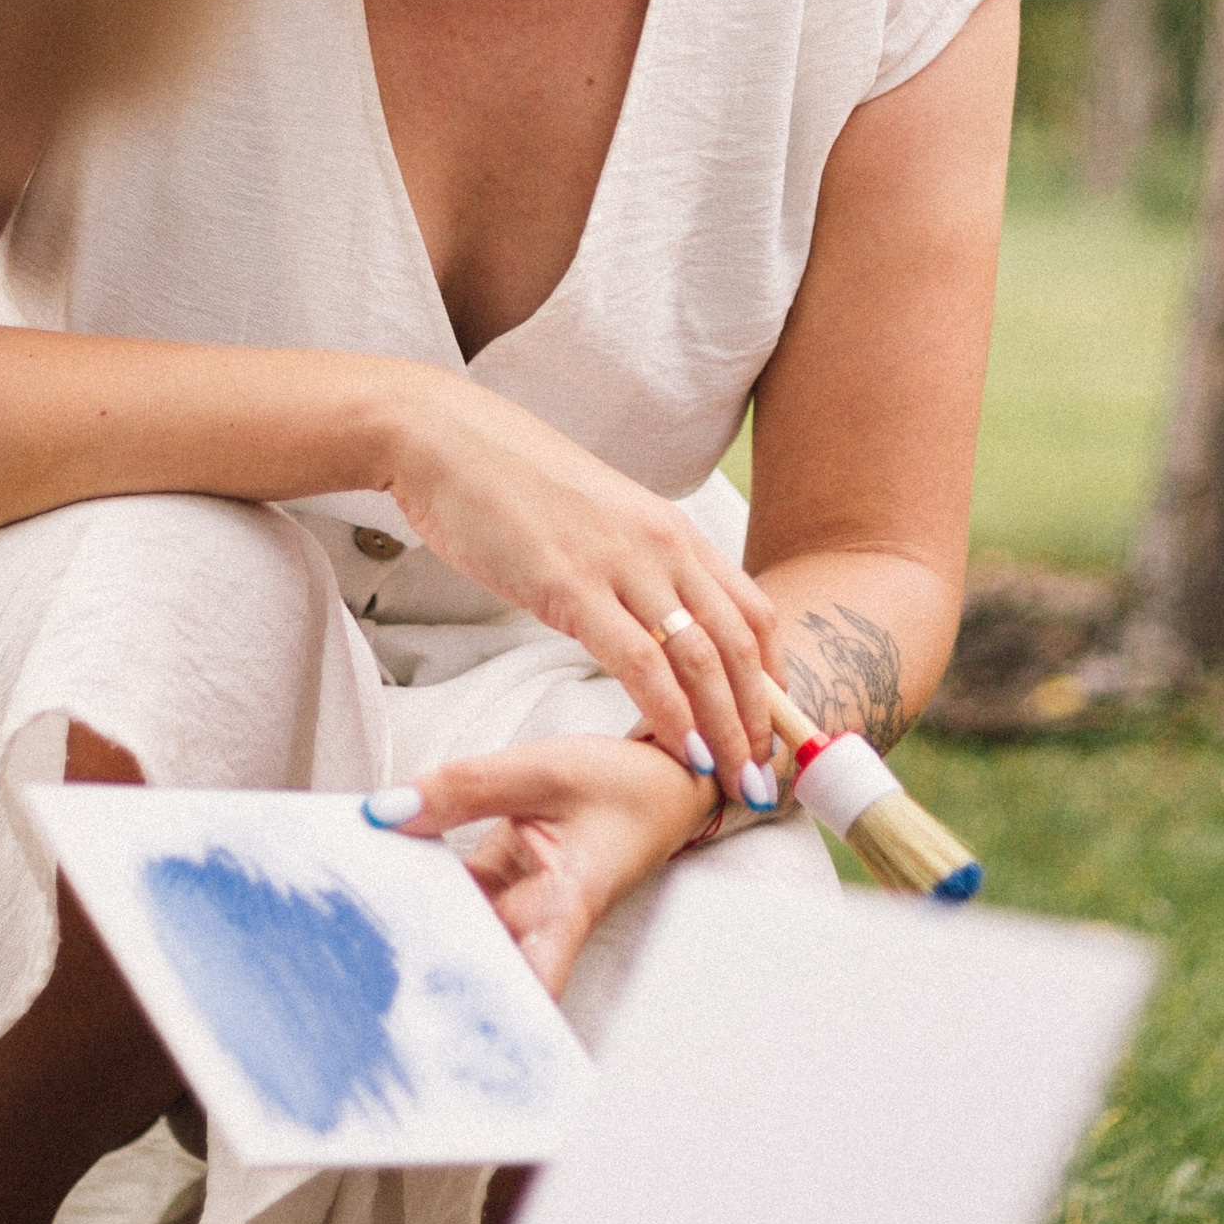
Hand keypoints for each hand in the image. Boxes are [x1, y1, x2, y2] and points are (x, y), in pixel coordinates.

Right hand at [374, 368, 782, 791]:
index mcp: (673, 532)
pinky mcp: (570, 585)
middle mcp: (662, 545)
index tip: (773, 733)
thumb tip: (651, 625)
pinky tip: (682, 748)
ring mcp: (620, 564)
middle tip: (763, 780)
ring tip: (734, 781)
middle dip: (758, 720)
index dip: (772, 680)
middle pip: (738, 645)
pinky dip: (668, 712)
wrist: (449, 441)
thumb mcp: (600, 524)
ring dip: (724, 728)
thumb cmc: (515, 486)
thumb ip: (635, 570)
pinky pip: (637, 660)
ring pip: (700, 658)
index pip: (752, 613)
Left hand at [376, 736, 709, 995]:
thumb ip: (464, 787)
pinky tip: (377, 879)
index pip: (522, 986)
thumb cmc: (625, 785)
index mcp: (562, 907)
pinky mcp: (504, 887)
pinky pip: (456, 898)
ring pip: (457, 933)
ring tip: (345, 930)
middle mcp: (538, 922)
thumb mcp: (544, 770)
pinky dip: (422, 889)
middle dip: (416, 976)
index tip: (423, 1039)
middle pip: (473, 967)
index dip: (478, 1019)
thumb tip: (385, 813)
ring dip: (411, 927)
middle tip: (348, 977)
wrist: (663, 781)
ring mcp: (518, 908)